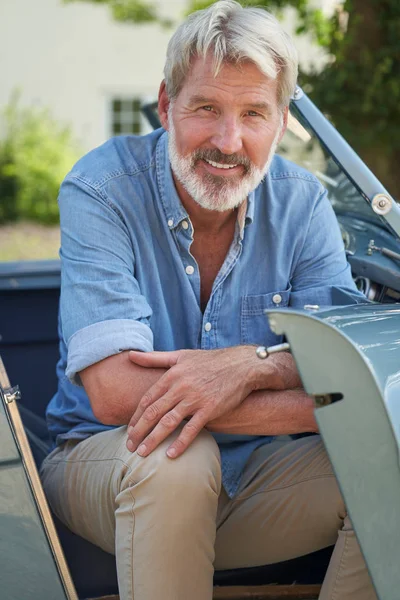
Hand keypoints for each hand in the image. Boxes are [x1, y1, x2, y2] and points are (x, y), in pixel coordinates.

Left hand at [126, 346, 261, 457]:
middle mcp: (180, 387)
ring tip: (142, 453)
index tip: (129, 430)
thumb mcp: (180, 355)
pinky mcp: (210, 409)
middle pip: (153, 412)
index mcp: (171, 375)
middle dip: (139, 431)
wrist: (241, 365)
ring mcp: (195, 399)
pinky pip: (192, 429)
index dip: (136, 416)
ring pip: (168, 422)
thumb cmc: (209, 360)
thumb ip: (154, 358)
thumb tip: (130, 356)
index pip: (147, 399)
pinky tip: (170, 455)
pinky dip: (180, 443)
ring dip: (153, 439)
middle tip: (129, 446)